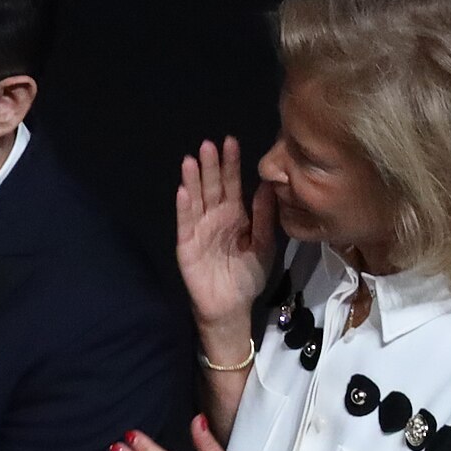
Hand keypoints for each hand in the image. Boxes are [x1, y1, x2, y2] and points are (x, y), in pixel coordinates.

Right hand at [175, 137, 275, 339]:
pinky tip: (183, 191)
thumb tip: (268, 186)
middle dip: (210, 165)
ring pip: (196, 200)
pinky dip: (184, 208)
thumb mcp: (264, 245)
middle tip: (209, 144)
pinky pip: (185, 224)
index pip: (231, 184)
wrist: (232, 308)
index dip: (231, 164)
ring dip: (192, 180)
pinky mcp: (187, 246)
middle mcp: (214, 218)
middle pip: (212, 187)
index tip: (230, 142)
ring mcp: (199, 231)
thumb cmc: (247, 277)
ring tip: (190, 159)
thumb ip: (265, 217)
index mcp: (234, 215)